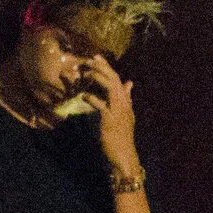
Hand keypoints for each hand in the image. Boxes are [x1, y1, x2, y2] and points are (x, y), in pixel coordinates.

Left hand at [77, 53, 140, 173]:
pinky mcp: (110, 120)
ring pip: (111, 89)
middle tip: (90, 59)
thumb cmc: (122, 136)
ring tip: (87, 72)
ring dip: (99, 78)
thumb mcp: (125, 115)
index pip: (118, 80)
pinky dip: (92, 98)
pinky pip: (101, 105)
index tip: (96, 57)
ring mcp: (118, 112)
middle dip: (102, 68)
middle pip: (115, 80)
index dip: (107, 67)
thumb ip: (126, 98)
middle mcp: (124, 105)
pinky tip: (83, 95)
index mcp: (126, 103)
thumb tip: (129, 84)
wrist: (124, 155)